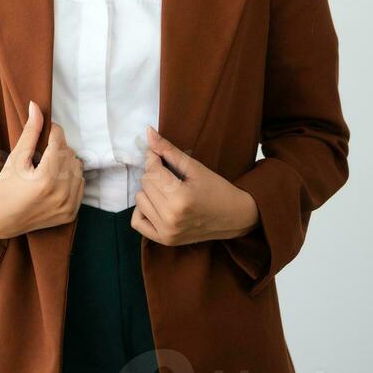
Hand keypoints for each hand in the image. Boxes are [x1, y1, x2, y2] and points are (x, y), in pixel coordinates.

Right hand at [0, 101, 83, 239]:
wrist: (0, 221)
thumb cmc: (4, 187)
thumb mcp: (15, 158)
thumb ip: (30, 132)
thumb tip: (36, 105)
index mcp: (45, 179)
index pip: (59, 143)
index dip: (54, 131)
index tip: (47, 128)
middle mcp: (60, 194)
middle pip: (70, 155)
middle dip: (59, 147)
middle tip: (43, 150)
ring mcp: (67, 206)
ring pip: (77, 169)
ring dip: (66, 162)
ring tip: (48, 165)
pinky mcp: (71, 214)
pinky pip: (80, 185)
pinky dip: (71, 178)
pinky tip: (55, 179)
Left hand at [130, 126, 260, 245]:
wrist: (235, 217)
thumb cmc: (218, 189)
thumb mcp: (195, 167)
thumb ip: (169, 150)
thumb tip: (148, 131)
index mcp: (180, 198)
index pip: (152, 170)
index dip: (154, 158)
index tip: (159, 154)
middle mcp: (171, 217)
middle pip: (145, 184)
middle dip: (154, 174)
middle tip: (170, 174)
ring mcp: (166, 232)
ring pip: (139, 200)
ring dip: (149, 191)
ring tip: (167, 190)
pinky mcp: (165, 240)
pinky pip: (137, 223)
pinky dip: (142, 211)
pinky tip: (156, 204)